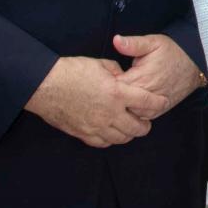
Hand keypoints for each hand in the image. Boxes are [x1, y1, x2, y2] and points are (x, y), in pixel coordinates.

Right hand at [25, 55, 158, 147]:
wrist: (44, 85)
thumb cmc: (70, 71)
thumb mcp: (99, 64)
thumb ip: (116, 72)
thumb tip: (123, 77)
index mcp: (117, 93)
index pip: (147, 102)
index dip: (158, 103)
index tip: (163, 102)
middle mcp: (110, 113)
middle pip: (138, 128)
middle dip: (145, 125)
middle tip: (145, 121)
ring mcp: (97, 126)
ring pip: (122, 138)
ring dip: (129, 134)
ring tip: (130, 128)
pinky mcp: (83, 133)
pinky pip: (103, 142)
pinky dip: (111, 139)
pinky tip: (111, 133)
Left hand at [111, 32, 203, 117]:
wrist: (195, 64)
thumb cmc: (172, 52)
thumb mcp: (153, 42)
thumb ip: (133, 43)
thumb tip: (116, 40)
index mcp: (140, 78)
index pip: (113, 88)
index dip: (104, 84)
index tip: (101, 79)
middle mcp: (146, 95)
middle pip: (119, 104)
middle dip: (110, 98)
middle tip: (103, 91)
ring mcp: (153, 105)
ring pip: (128, 115)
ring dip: (121, 107)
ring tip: (113, 99)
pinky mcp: (158, 110)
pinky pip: (140, 118)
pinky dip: (132, 114)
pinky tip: (127, 105)